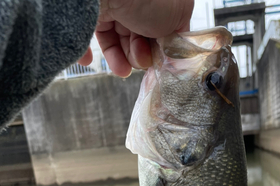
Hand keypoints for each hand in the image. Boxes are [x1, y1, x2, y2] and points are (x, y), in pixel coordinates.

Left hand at [78, 0, 193, 76]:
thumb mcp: (179, 14)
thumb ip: (179, 32)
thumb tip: (173, 52)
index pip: (160, 29)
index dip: (160, 48)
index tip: (160, 59)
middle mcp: (135, 0)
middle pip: (138, 37)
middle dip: (140, 55)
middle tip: (142, 59)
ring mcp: (112, 4)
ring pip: (116, 41)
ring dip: (119, 61)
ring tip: (121, 69)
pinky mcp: (90, 13)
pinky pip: (87, 35)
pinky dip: (85, 51)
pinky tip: (87, 61)